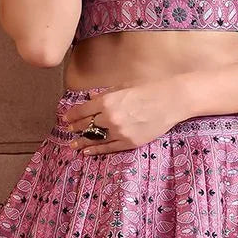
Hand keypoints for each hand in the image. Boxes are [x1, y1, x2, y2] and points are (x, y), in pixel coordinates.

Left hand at [58, 82, 188, 154]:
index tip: (66, 118)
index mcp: (107, 101)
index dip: (72, 115)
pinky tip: (88, 151)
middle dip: (76, 128)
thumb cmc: (149, 88)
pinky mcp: (129, 142)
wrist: (171, 101)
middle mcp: (110, 118)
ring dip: (82, 142)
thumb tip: (92, 99)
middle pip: (86, 125)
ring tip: (74, 145)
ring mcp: (119, 132)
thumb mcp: (124, 85)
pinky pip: (109, 148)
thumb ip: (106, 94)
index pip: (82, 110)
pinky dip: (96, 150)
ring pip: (95, 139)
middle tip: (69, 131)